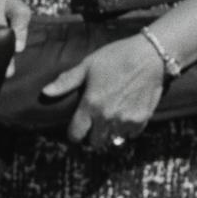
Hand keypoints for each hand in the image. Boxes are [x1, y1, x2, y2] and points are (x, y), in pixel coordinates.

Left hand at [44, 33, 166, 152]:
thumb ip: (67, 81)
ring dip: (111, 133)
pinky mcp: (142, 119)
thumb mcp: (89, 65)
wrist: (151, 55)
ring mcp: (125, 119)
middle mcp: (107, 116)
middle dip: (93, 135)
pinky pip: (131, 134)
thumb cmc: (117, 56)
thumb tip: (45, 92)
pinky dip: (128, 129)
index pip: (76, 134)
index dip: (75, 133)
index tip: (78, 128)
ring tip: (112, 119)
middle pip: (95, 142)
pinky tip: (127, 115)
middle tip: (96, 124)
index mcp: (91, 104)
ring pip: (113, 140)